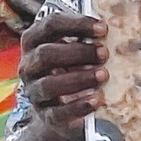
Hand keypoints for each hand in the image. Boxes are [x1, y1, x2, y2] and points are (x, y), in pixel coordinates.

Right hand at [19, 12, 109, 128]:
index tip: (103, 27)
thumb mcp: (75, 50)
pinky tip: (97, 100)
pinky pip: (58, 113)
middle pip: (46, 54)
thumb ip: (87, 39)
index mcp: (34, 41)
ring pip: (49, 85)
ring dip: (79, 78)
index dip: (77, 24)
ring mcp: (34, 91)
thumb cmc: (71, 69)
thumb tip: (111, 30)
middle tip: (105, 53)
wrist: (60, 110)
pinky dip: (78, 107)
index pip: (50, 25)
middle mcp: (29, 65)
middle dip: (78, 52)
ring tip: (104, 75)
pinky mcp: (45, 116)